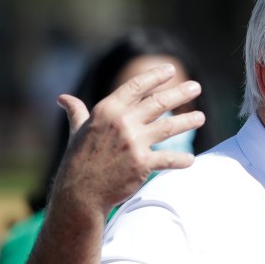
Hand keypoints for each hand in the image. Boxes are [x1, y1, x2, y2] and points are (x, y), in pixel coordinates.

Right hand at [54, 64, 204, 214]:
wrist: (79, 193)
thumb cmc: (78, 161)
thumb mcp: (78, 132)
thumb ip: (77, 112)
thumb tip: (63, 98)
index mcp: (106, 111)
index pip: (136, 87)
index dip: (154, 77)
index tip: (170, 70)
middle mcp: (121, 123)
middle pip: (159, 102)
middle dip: (180, 93)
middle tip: (197, 87)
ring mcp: (133, 143)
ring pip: (168, 127)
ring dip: (187, 121)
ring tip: (201, 118)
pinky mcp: (142, 164)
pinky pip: (168, 158)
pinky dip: (181, 160)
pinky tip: (191, 160)